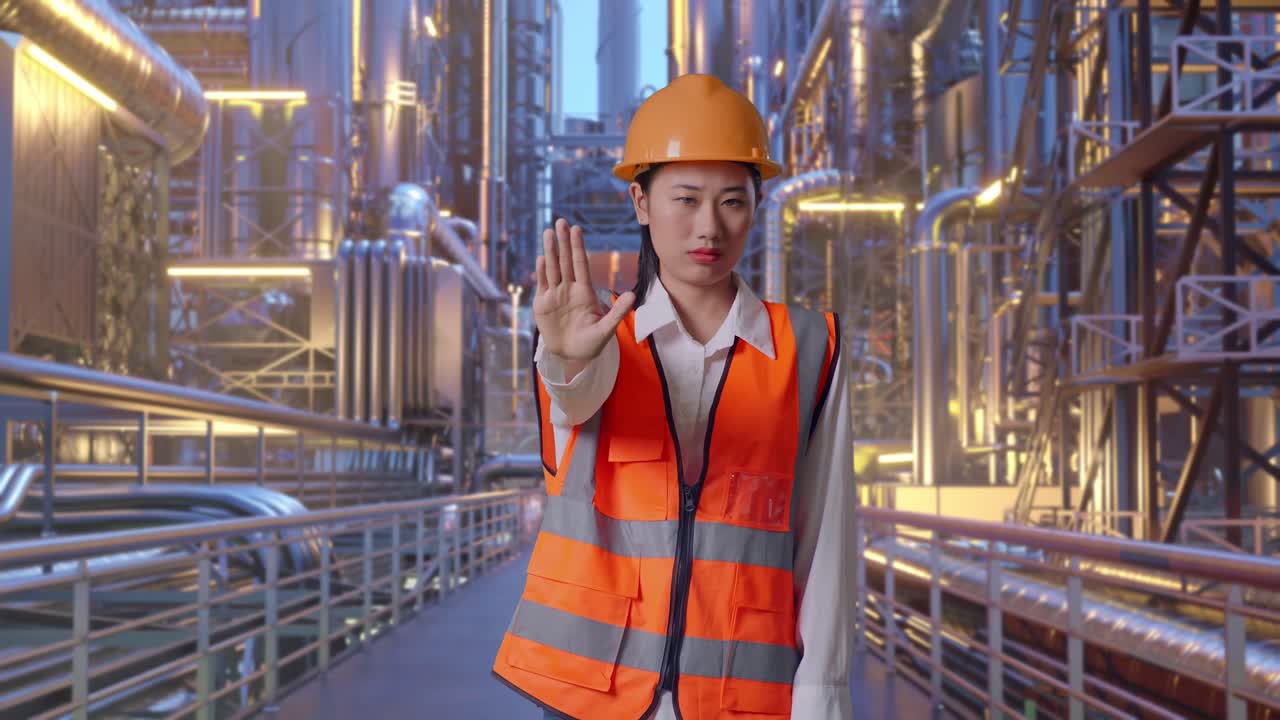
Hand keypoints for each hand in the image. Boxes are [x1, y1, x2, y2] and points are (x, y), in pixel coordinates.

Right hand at [534, 219, 635, 361]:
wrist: (571, 356)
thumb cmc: (591, 343)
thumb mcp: (606, 330)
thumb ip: (617, 312)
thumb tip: (632, 295)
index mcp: (585, 292)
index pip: (581, 264)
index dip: (579, 247)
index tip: (577, 229)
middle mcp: (569, 289)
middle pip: (566, 261)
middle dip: (563, 242)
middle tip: (560, 222)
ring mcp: (555, 295)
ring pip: (552, 268)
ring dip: (550, 251)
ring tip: (548, 232)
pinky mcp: (542, 304)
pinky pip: (543, 284)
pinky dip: (542, 272)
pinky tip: (542, 258)